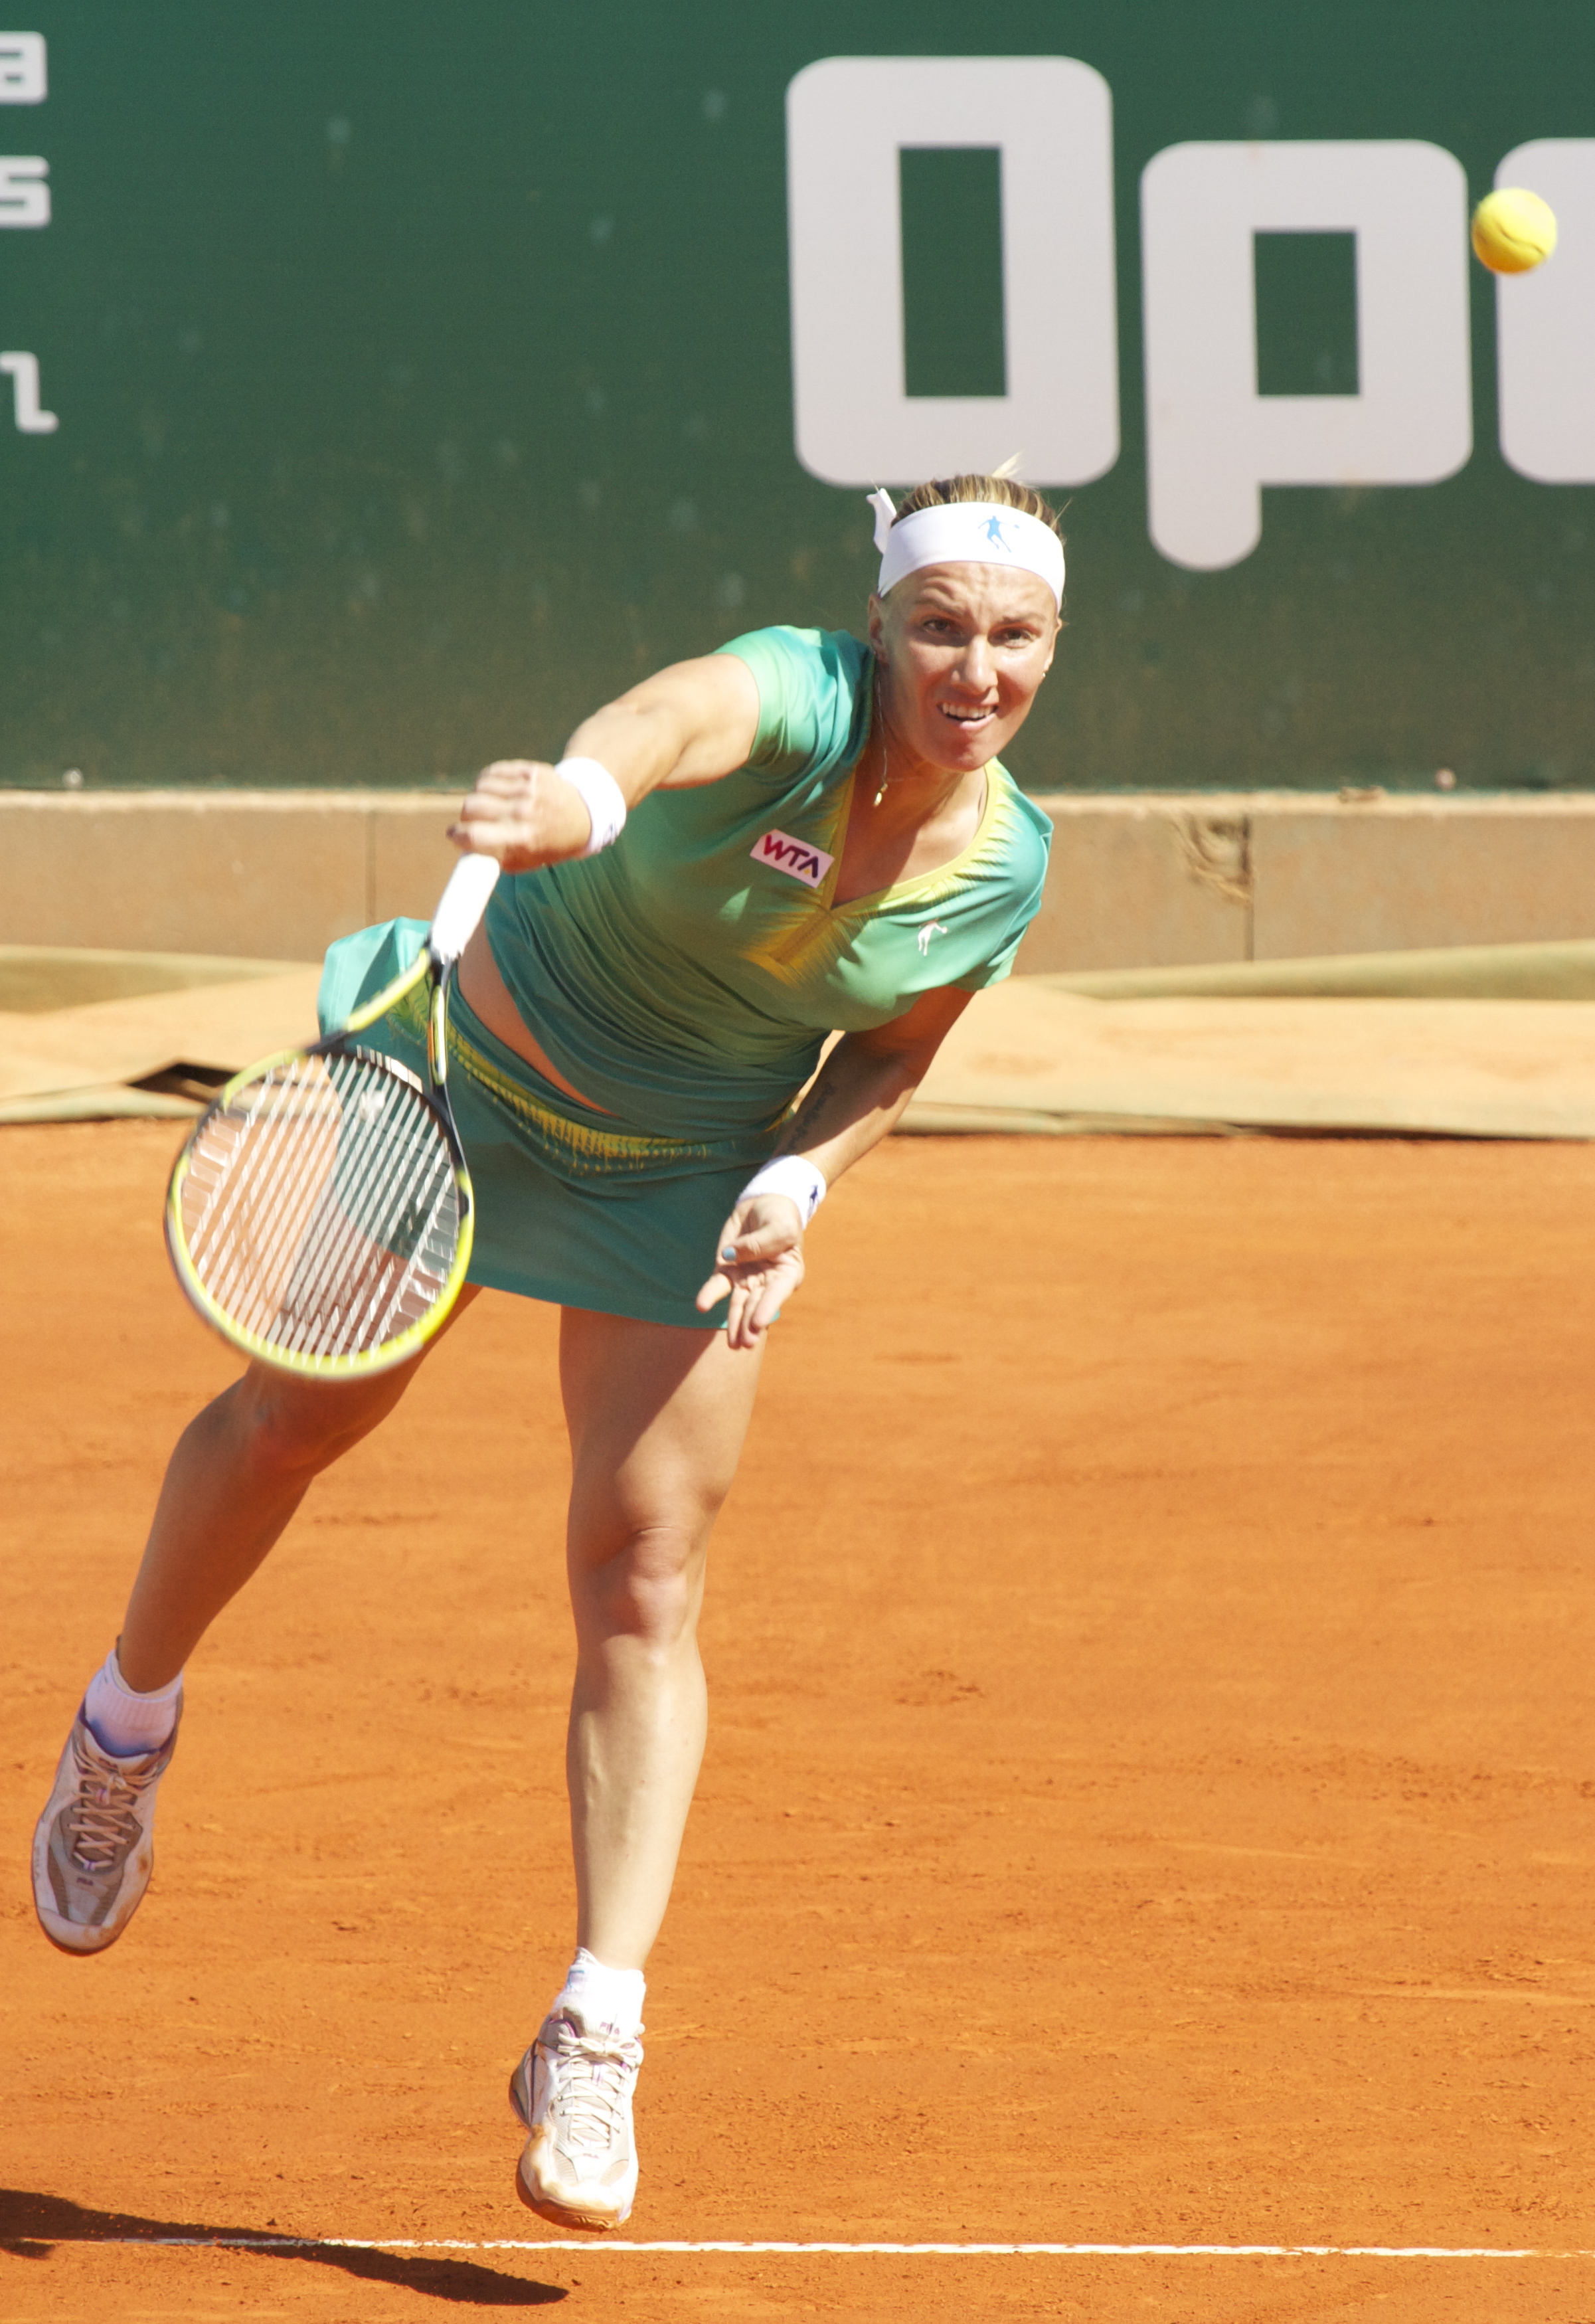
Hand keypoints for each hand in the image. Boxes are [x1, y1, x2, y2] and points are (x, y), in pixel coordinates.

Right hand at [448, 759, 593, 872]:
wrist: (583, 814)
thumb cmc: (548, 843)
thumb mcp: (525, 861)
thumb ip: (494, 858)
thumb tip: (463, 850)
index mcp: (523, 840)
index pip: (474, 836)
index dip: (457, 836)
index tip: (454, 836)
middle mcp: (525, 812)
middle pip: (471, 807)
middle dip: (465, 817)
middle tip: (472, 822)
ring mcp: (528, 789)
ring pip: (479, 786)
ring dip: (477, 797)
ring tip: (488, 806)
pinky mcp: (529, 771)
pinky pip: (492, 772)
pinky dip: (487, 781)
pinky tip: (495, 791)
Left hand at [696, 1193, 806, 1350]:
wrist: (763, 1203)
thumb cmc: (779, 1216)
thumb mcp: (779, 1225)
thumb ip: (761, 1242)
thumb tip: (731, 1256)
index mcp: (788, 1273)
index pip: (778, 1293)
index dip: (768, 1308)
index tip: (758, 1323)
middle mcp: (768, 1282)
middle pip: (757, 1304)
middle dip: (750, 1324)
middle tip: (744, 1343)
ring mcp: (746, 1278)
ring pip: (738, 1303)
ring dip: (735, 1322)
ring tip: (732, 1344)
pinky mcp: (727, 1270)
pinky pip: (717, 1285)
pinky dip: (709, 1295)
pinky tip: (701, 1305)